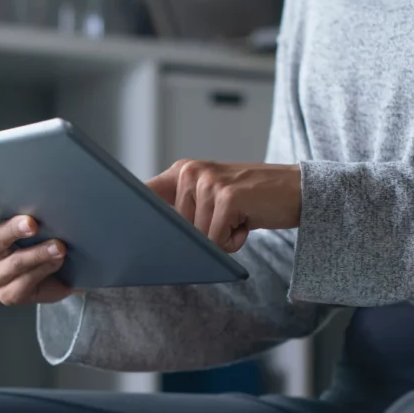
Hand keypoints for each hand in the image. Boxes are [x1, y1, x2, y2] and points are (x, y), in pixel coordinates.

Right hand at [0, 193, 74, 304]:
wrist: (56, 271)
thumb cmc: (38, 237)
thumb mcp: (28, 218)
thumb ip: (24, 208)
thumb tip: (42, 196)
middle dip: (13, 229)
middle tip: (32, 223)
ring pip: (13, 263)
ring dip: (38, 253)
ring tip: (58, 246)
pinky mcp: (7, 295)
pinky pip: (25, 281)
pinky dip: (44, 268)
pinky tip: (57, 259)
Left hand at [145, 160, 301, 252]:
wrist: (297, 190)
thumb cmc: (252, 200)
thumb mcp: (212, 197)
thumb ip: (184, 209)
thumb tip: (153, 237)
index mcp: (181, 172)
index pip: (145, 194)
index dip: (132, 214)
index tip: (115, 224)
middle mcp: (191, 172)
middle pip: (176, 230)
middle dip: (202, 236)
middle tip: (226, 218)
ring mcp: (209, 183)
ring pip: (199, 238)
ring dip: (222, 238)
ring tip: (240, 217)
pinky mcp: (228, 197)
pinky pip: (218, 240)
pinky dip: (236, 240)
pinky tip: (248, 221)